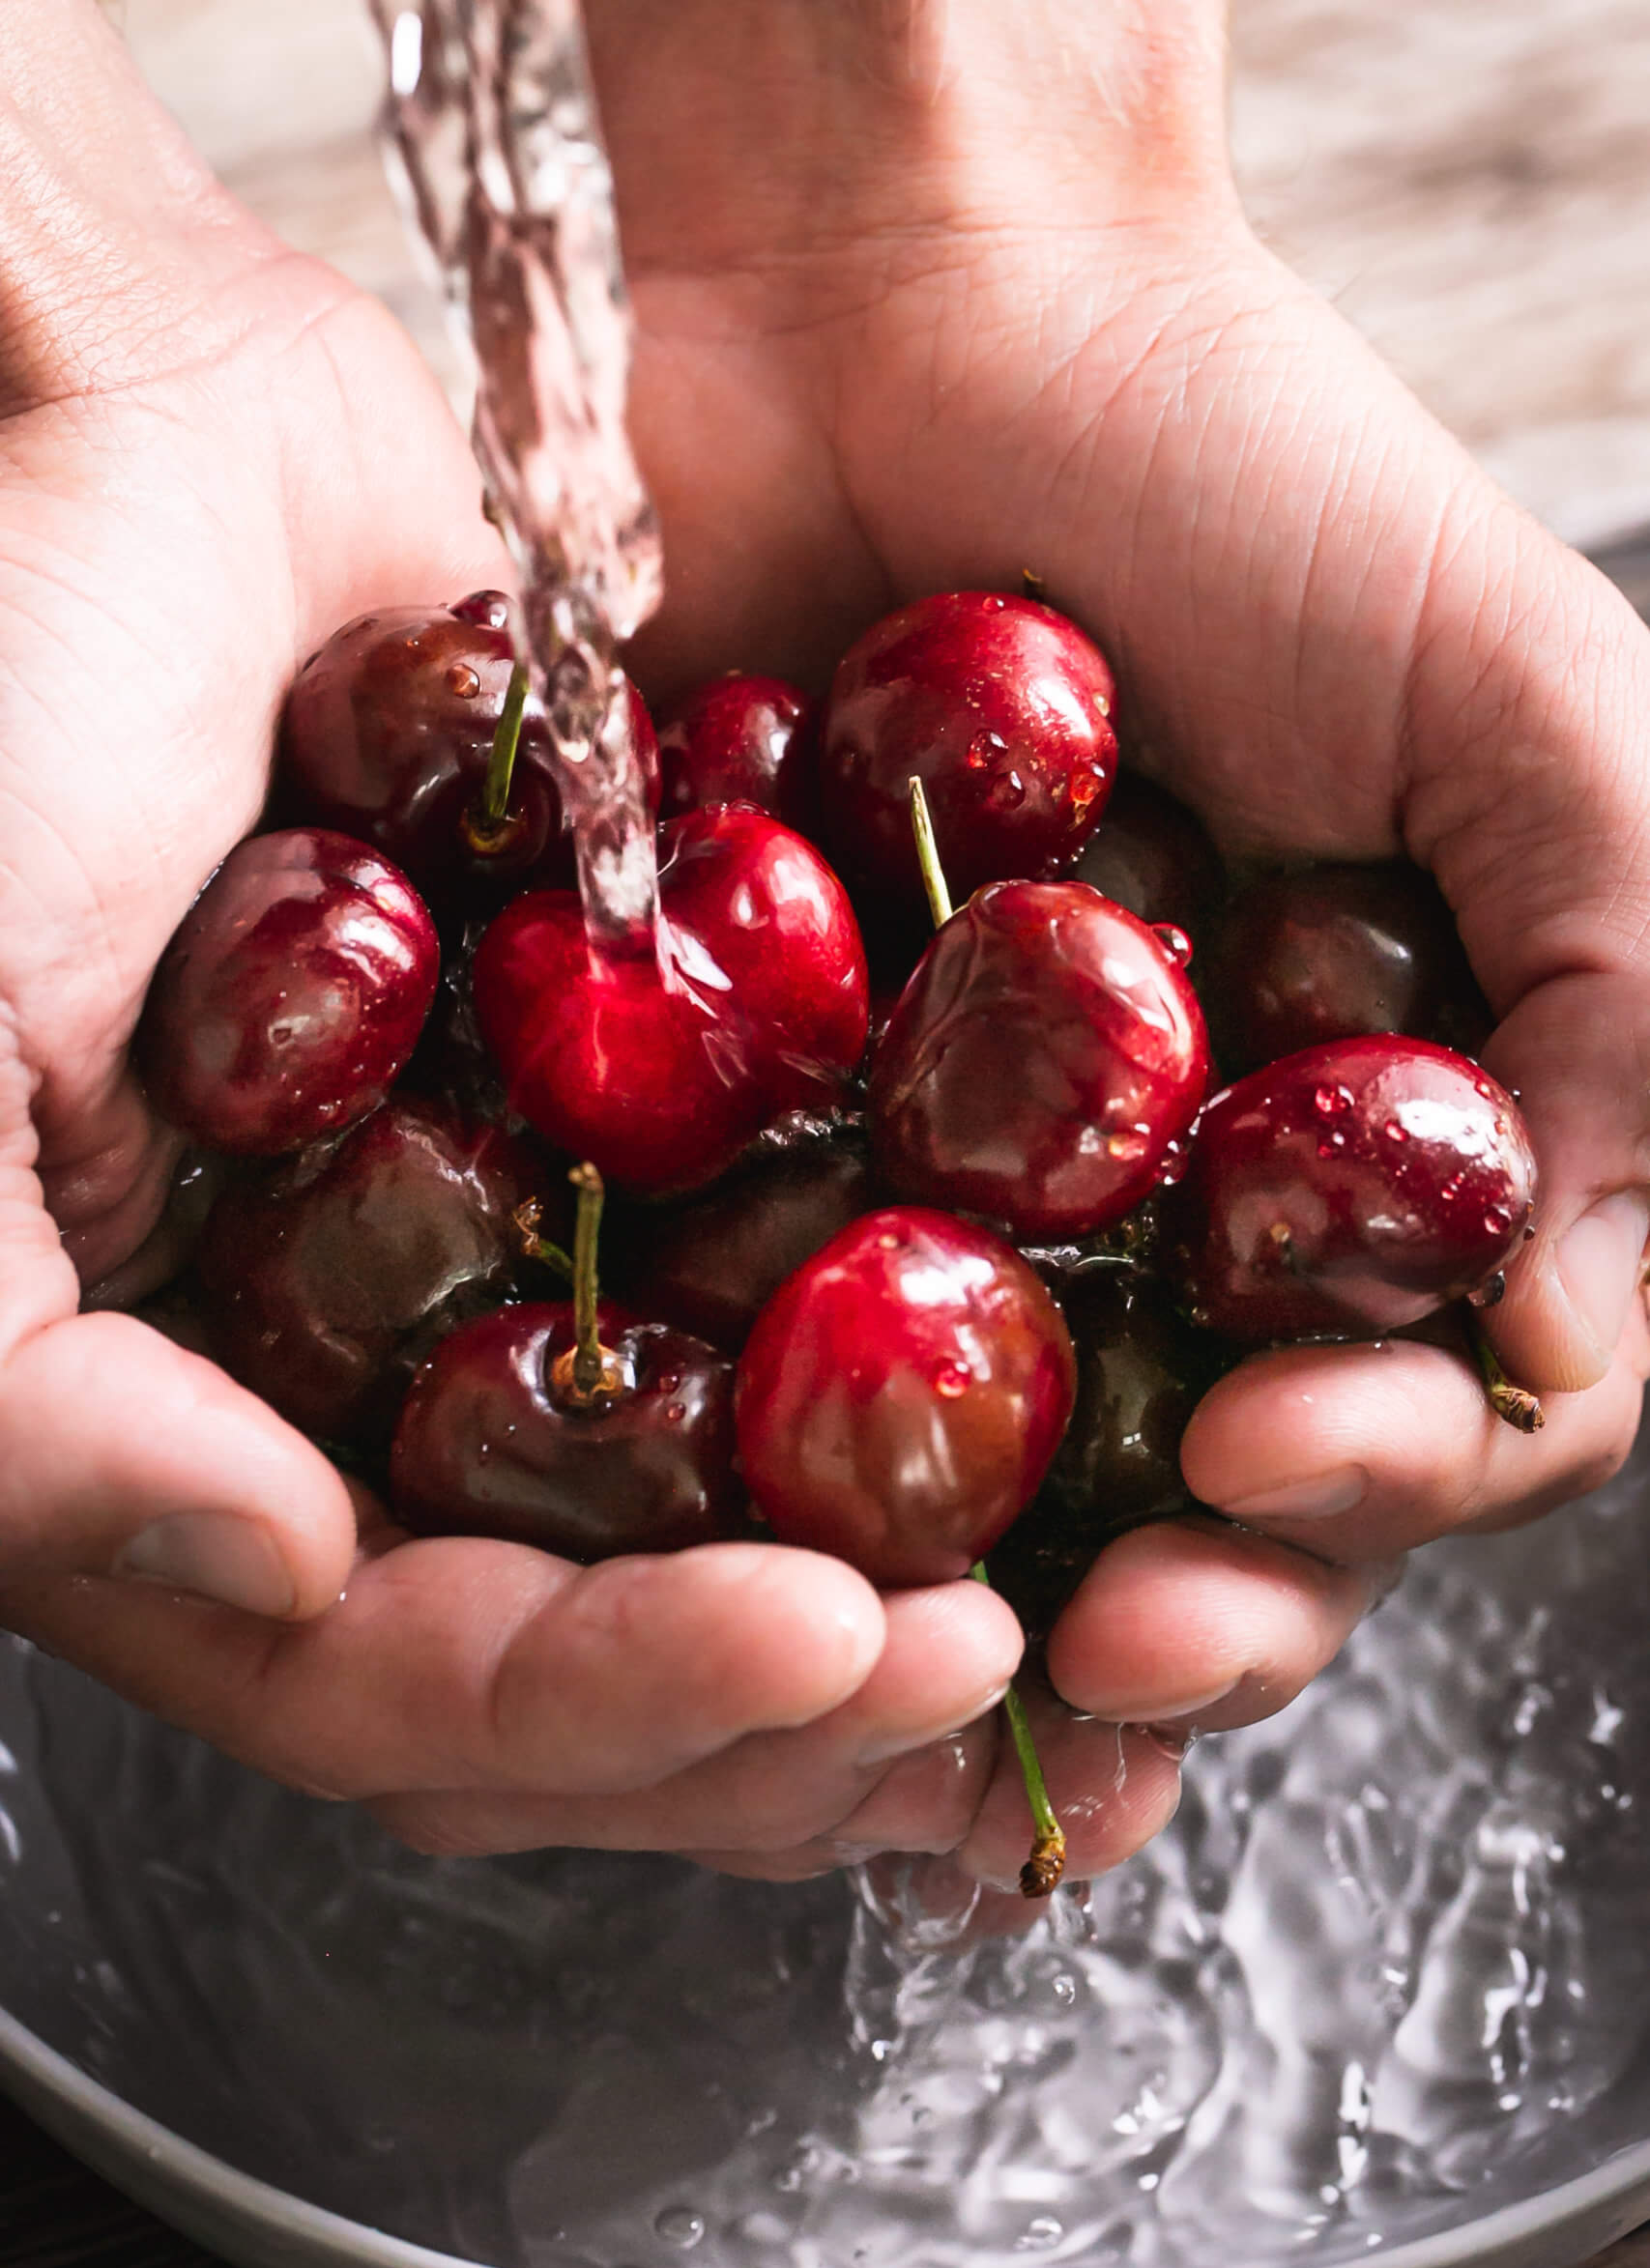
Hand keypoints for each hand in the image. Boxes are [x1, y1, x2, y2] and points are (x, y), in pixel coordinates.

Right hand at [0, 1, 1093, 1891]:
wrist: (137, 441)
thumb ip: (35, 1410)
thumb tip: (282, 1579)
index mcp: (180, 1439)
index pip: (403, 1681)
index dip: (615, 1701)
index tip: (830, 1640)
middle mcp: (357, 1396)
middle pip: (593, 1657)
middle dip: (792, 1699)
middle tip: (992, 1660)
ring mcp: (511, 1268)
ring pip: (722, 1524)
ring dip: (895, 1590)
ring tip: (1100, 1621)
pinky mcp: (637, 1131)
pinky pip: (797, 1301)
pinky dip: (925, 1371)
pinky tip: (1085, 1420)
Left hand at [581, 0, 1649, 1802]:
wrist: (903, 294)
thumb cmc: (1254, 481)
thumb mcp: (1528, 719)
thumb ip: (1622, 1018)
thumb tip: (1570, 1347)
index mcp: (1360, 1140)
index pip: (1419, 1401)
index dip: (1381, 1480)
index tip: (1293, 1456)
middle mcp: (1162, 1204)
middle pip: (1202, 1494)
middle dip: (1194, 1603)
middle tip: (1131, 1636)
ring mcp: (938, 1195)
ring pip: (983, 1485)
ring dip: (986, 1609)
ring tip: (956, 1661)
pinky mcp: (723, 1149)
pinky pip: (735, 1353)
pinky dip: (746, 1474)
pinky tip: (748, 1574)